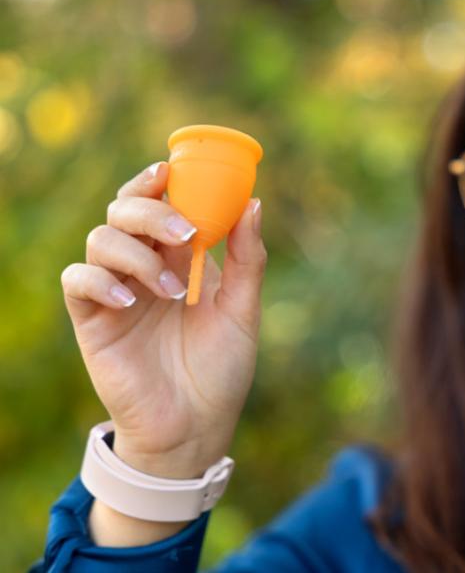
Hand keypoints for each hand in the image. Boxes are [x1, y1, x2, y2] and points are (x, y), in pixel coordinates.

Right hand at [60, 162, 265, 477]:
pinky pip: (77, 281)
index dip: (158, 181)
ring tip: (172, 291)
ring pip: (101, 238)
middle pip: (125, 210)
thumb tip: (254, 203)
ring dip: (137, 253)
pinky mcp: (93, 321)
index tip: (172, 169)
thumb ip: (247, 260)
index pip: (160, 204)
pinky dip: (100, 280)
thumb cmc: (221, 370)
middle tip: (184, 231)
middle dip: (150, 209)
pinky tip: (130, 301)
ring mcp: (116, 292)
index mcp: (180, 259)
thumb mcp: (243, 311)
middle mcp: (144, 268)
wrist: (196, 427)